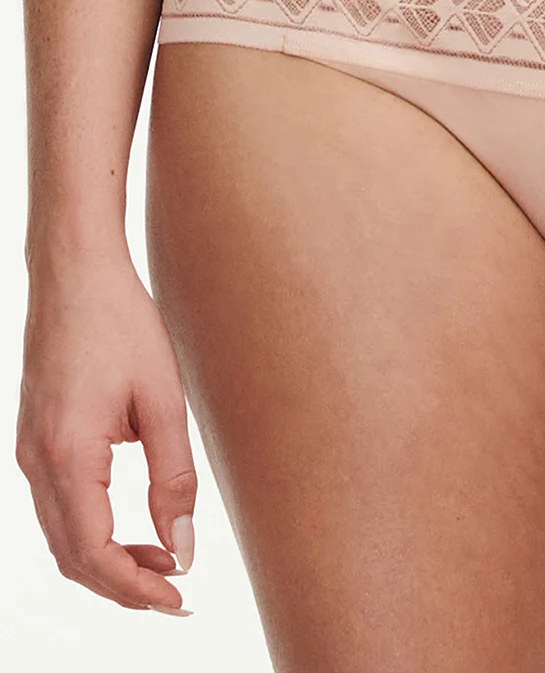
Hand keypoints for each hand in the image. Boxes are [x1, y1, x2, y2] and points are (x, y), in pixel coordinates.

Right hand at [16, 246, 196, 613]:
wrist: (76, 275)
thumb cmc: (123, 326)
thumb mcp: (163, 399)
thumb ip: (173, 477)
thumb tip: (184, 548)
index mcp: (67, 456)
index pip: (94, 554)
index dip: (136, 588)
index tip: (180, 600)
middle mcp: (35, 464)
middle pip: (72, 558)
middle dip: (124, 585)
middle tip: (179, 595)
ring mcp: (29, 455)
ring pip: (63, 538)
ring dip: (110, 561)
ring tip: (167, 564)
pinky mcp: (36, 442)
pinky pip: (60, 509)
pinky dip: (95, 532)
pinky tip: (139, 527)